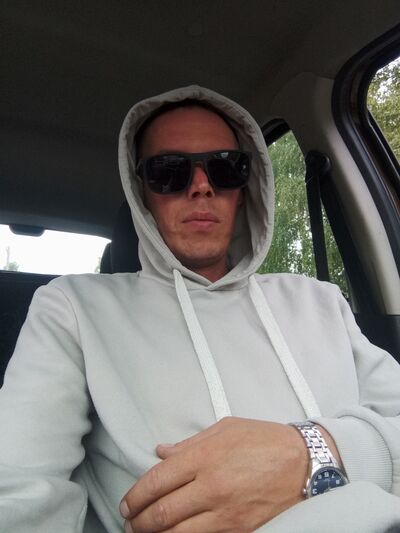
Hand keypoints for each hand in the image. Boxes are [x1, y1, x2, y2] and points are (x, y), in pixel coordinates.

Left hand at [120, 417, 309, 532]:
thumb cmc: (265, 440)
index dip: (135, 495)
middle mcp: (211, 486)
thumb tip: (161, 452)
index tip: (127, 504)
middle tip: (130, 523)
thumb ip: (190, 443)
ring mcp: (226, 513)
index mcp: (205, 456)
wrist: (305, 463)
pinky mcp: (240, 530)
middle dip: (138, 522)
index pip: (157, 480)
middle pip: (161, 513)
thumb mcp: (226, 428)